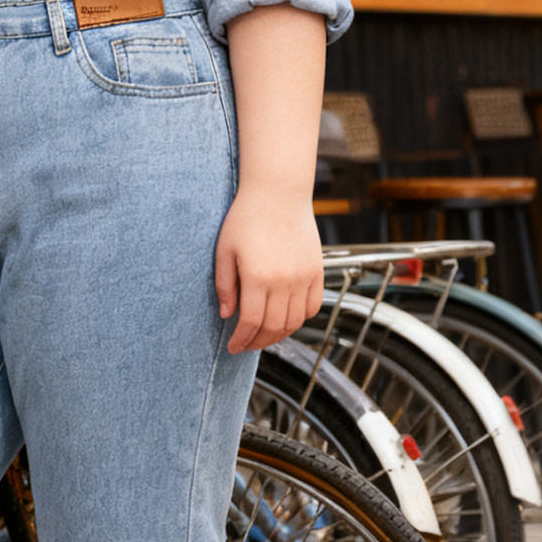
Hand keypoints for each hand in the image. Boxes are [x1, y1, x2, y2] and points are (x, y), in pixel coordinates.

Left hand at [215, 191, 323, 354]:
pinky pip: (313, 306)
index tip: (233, 347)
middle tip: (245, 345)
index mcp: (258, 276)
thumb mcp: (225, 252)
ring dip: (278, 335)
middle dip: (257, 342)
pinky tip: (285, 319)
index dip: (241, 340)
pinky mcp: (317, 271)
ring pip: (295, 321)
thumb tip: (227, 315)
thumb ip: (224, 286)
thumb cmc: (247, 218)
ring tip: (263, 336)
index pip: (251, 322)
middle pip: (274, 327)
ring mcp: (304, 276)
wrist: (279, 193)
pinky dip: (300, 319)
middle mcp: (284, 280)